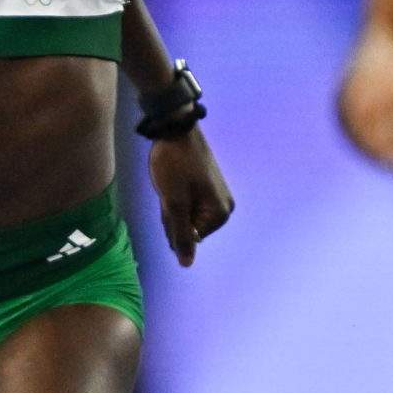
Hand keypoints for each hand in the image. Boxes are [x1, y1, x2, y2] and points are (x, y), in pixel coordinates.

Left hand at [148, 127, 232, 266]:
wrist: (175, 129)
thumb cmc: (174, 165)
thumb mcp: (173, 202)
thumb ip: (180, 234)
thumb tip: (186, 264)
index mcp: (219, 214)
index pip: (189, 238)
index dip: (171, 222)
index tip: (170, 199)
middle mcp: (223, 208)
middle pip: (188, 227)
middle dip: (171, 214)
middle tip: (169, 188)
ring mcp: (216, 197)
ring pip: (184, 215)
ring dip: (171, 204)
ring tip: (171, 182)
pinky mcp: (207, 188)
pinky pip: (187, 203)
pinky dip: (174, 197)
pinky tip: (172, 181)